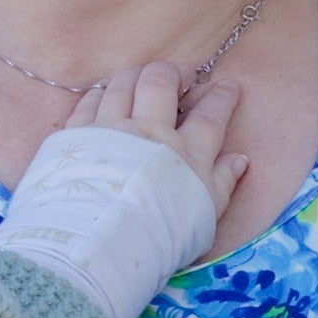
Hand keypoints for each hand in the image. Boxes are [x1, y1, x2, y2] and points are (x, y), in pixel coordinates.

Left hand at [62, 58, 256, 257]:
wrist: (102, 245)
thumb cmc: (160, 237)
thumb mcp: (204, 215)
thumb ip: (223, 182)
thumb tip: (240, 159)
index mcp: (186, 153)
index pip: (210, 115)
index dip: (222, 97)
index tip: (228, 85)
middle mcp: (149, 132)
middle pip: (161, 84)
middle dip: (173, 72)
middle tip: (180, 76)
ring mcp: (110, 129)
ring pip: (123, 84)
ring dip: (135, 75)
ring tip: (141, 77)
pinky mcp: (77, 135)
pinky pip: (89, 101)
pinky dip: (100, 93)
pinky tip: (103, 93)